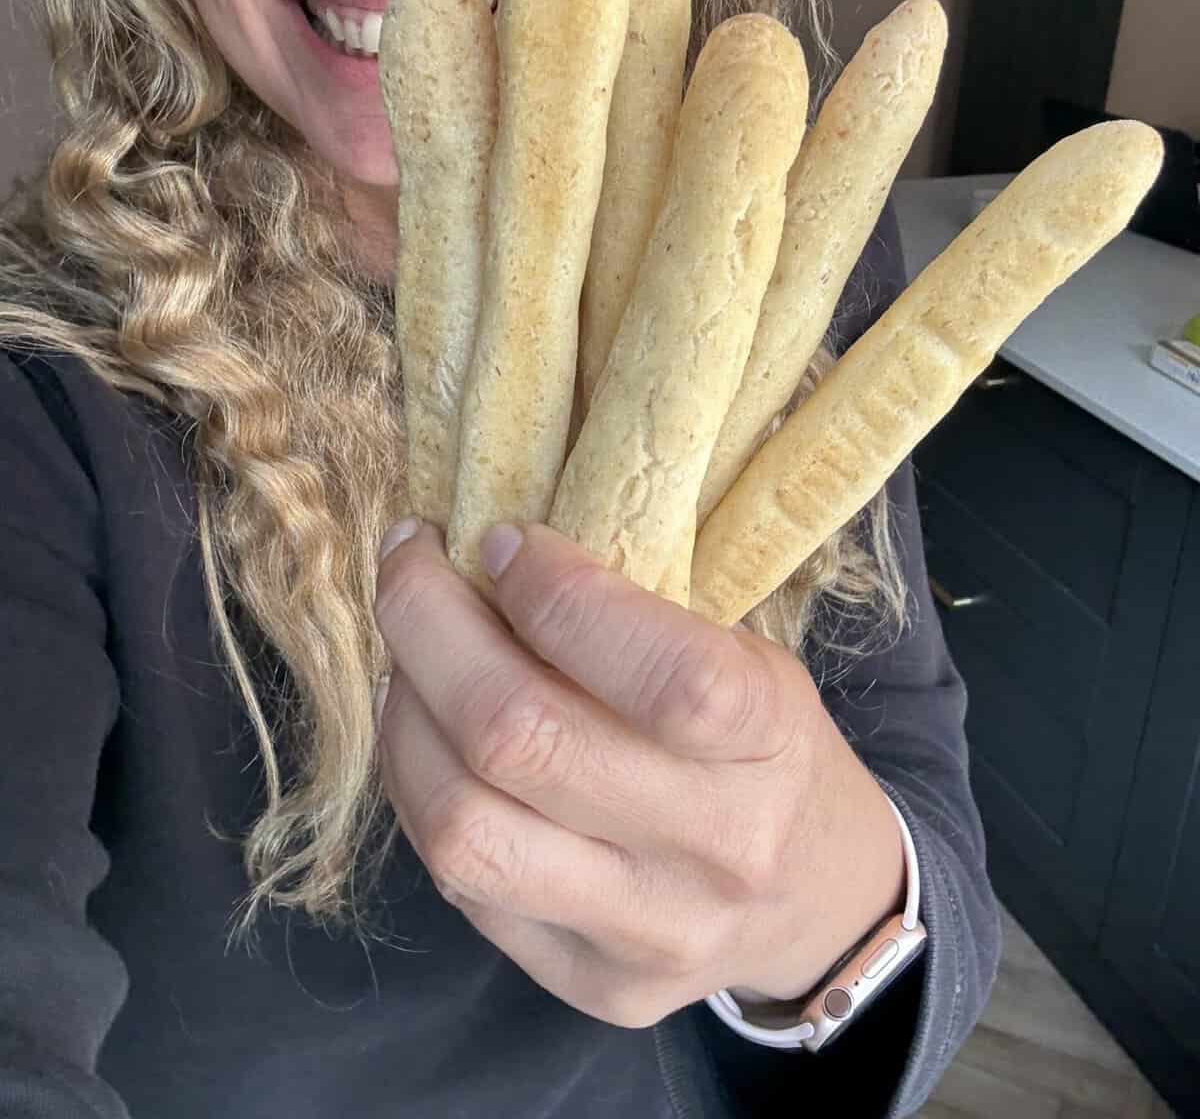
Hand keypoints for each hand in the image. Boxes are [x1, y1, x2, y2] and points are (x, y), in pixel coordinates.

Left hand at [374, 518, 904, 1028]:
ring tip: (408, 662)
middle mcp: (716, 846)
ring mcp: (650, 932)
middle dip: (430, 626)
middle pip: (522, 739)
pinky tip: (430, 741)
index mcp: (768, 738)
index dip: (555, 596)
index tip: (501, 539)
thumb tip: (488, 552)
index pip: (661, 674)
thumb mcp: (745, 658)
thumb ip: (639, 619)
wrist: (820, 903)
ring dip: (405, 719)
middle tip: (409, 564)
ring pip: (465, 831)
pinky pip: (460, 887)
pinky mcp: (593, 987)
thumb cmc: (765, 748)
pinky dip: (421, 794)